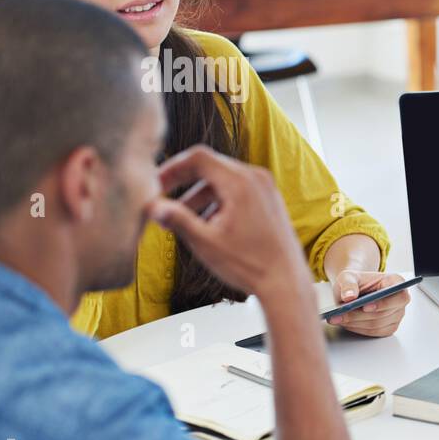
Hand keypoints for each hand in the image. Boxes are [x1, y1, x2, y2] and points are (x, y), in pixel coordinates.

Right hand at [149, 145, 306, 296]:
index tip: (155, 184)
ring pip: (223, 180)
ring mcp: (266, 188)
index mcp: (241, 183)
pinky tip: (208, 224)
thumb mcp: (205, 243)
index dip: (172, 167)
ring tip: (183, 219)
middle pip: (210, 166)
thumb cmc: (250, 265)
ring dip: (200, 195)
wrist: (286, 282)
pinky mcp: (270, 200)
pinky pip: (238, 190)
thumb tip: (152, 205)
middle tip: (163, 200)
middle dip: (183, 182)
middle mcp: (257, 178)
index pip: (198, 157)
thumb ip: (177, 219)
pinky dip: (218, 201)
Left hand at [329, 270, 409, 336]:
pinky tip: (346, 322)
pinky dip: (358, 328)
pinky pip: (374, 332)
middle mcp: (399, 300)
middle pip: (384, 313)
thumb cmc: (355, 282)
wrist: (353, 291)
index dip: (384, 303)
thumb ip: (348, 284)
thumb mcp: (348, 276)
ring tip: (338, 318)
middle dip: (360, 315)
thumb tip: (349, 296)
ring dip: (356, 323)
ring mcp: (396, 315)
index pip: (399, 296)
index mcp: (396, 282)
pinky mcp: (388, 327)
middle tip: (341, 314)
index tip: (365, 307)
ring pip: (377, 325)